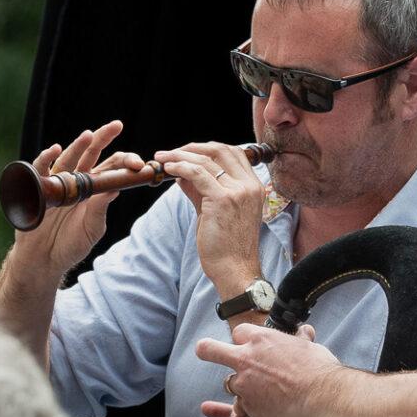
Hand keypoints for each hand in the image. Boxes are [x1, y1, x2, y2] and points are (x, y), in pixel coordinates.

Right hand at [14, 120, 144, 277]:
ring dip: (78, 145)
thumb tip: (116, 187)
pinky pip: (40, 169)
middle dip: (103, 138)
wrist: (46, 258)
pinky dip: (46, 158)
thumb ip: (101, 208)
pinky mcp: (37, 188)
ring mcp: (58, 183)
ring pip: (69, 158)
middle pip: (91, 154)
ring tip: (89, 135)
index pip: (112, 167)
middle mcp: (77, 180)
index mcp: (95, 188)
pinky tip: (54, 150)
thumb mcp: (92, 227)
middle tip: (117, 125)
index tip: (139, 164)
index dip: (125, 162)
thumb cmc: (72, 243)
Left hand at [155, 142, 266, 297]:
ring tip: (162, 158)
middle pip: (220, 150)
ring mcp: (238, 191)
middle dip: (193, 147)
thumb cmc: (226, 246)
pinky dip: (180, 167)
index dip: (208, 148)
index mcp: (254, 186)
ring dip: (180, 155)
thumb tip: (182, 173)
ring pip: (206, 160)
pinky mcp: (223, 200)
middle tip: (171, 152)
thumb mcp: (215, 211)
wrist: (235, 269)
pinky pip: (197, 173)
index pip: (234, 153)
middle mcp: (249, 185)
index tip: (188, 152)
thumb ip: (201, 190)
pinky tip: (168, 169)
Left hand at [198, 323, 340, 416]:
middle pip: (212, 350)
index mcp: (262, 339)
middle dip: (208, 350)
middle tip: (204, 351)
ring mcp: (244, 384)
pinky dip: (232, 412)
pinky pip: (235, 410)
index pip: (240, 332)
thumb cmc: (320, 371)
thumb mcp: (311, 348)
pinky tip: (217, 409)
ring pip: (229, 384)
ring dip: (240, 387)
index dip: (244, 339)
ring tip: (257, 393)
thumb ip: (302, 340)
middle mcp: (247, 359)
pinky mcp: (248, 407)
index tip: (248, 344)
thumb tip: (305, 331)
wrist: (324, 399)